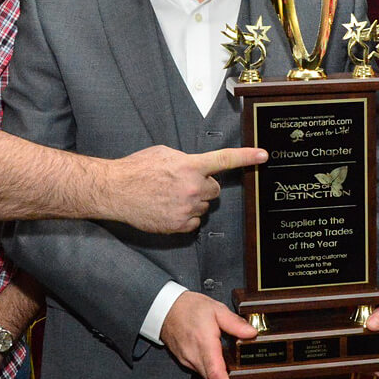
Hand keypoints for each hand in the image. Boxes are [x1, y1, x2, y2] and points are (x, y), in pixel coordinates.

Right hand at [112, 146, 267, 233]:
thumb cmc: (136, 169)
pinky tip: (168, 210)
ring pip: (204, 207)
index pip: (224, 160)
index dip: (246, 157)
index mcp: (190, 166)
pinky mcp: (179, 225)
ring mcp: (187, 208)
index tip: (263, 155)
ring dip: (193, 202)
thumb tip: (195, 167)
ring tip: (170, 197)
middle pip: (215, 190)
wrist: (115, 190)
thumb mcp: (163, 153)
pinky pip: (194, 223)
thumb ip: (186, 160)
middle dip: (204, 187)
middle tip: (184, 185)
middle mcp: (192, 187)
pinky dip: (185, 218)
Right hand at [158, 291, 257, 378]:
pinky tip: (218, 360)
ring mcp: (187, 360)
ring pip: (206, 377)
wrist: (166, 308)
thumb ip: (235, 323)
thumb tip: (251, 333)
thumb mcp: (216, 309)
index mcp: (204, 343)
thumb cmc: (189, 307)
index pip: (216, 374)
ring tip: (232, 368)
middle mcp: (194, 356)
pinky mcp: (184, 361)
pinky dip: (211, 371)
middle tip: (242, 377)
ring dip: (220, 377)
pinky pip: (200, 371)